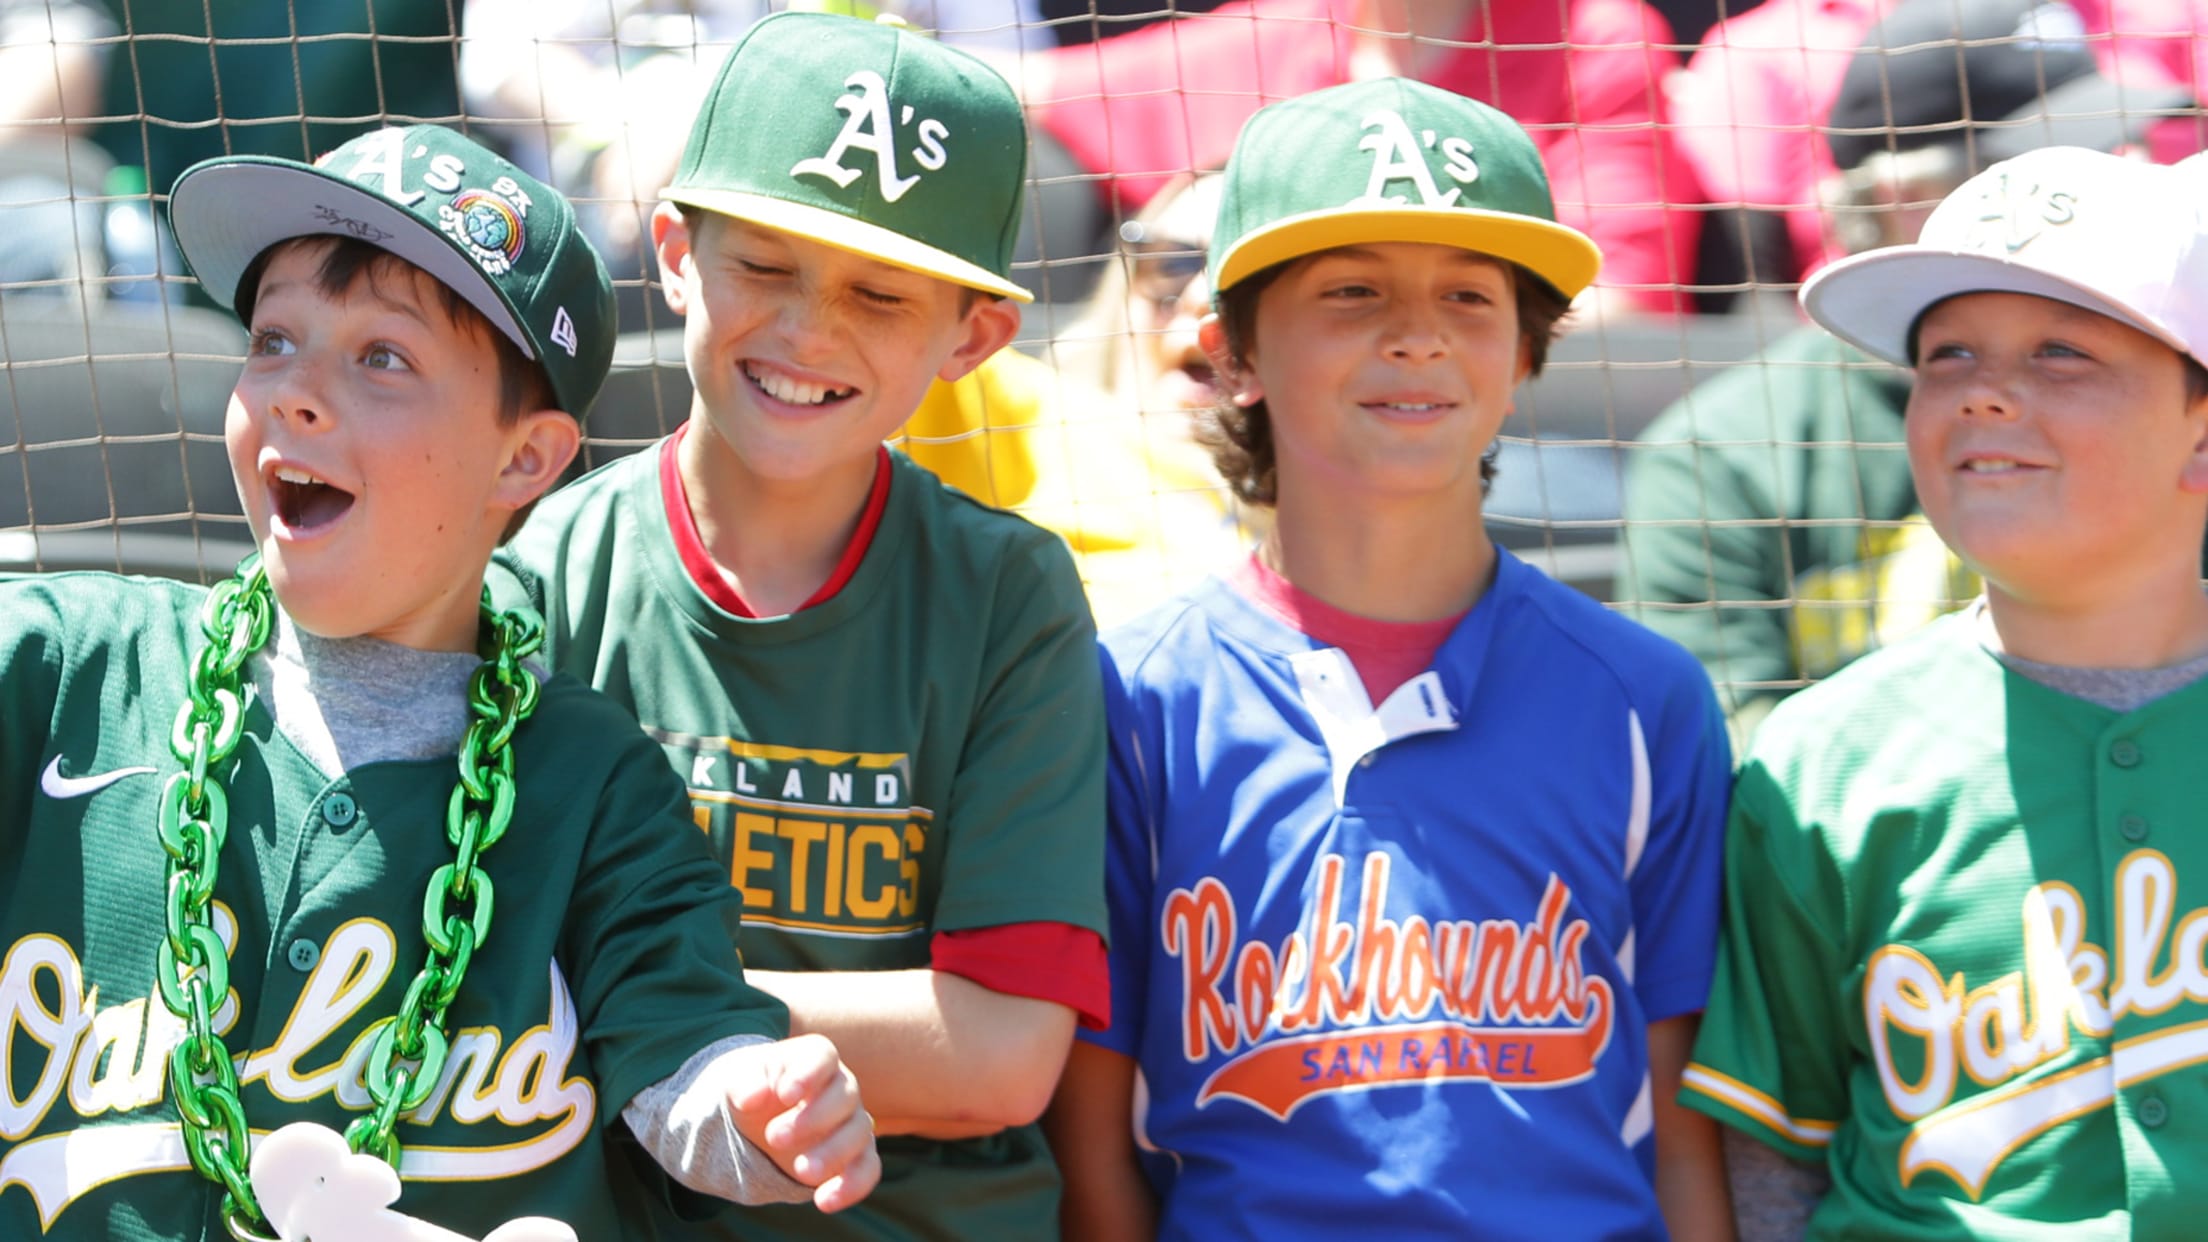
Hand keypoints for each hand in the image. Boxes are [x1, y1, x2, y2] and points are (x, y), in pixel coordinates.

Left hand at [724, 1034, 880, 1213]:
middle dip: (813, 1120)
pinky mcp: (857, 1154)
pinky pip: (868, 1168)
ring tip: (801, 1172)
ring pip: (859, 1133)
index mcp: (815, 1058)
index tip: (784, 1095)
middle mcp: (842, 1085)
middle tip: (774, 1138)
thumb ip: (745, 1086)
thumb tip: (751, 1098)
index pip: (822, 1058)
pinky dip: (851, 1186)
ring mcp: (853, 1120)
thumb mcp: (743, 1083)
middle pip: (844, 1096)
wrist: (765, 1116)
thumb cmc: (758, 1090)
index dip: (808, 1075)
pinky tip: (824, 1202)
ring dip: (832, 1154)